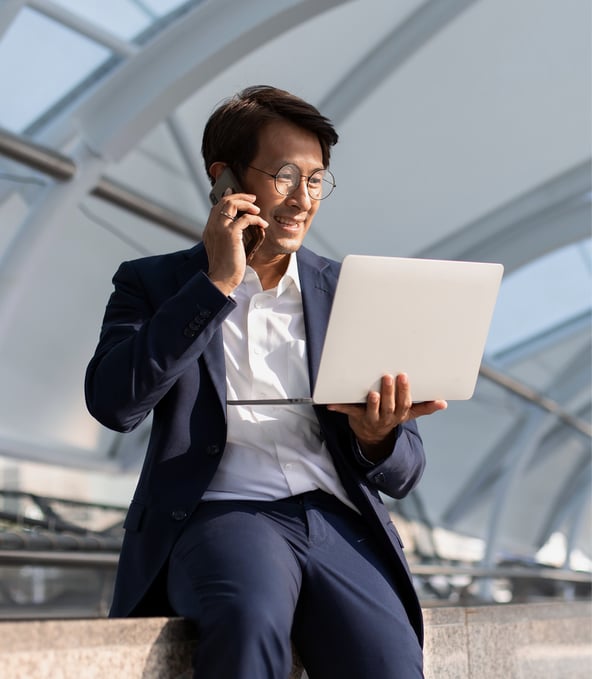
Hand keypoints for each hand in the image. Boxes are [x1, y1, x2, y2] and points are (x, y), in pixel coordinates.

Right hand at [202, 192, 267, 295]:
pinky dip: (256, 219)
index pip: (217, 207)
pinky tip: (262, 224)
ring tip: (257, 210)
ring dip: (247, 203)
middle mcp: (212, 226)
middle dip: (240, 197)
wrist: (222, 279)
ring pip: (232, 204)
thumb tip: (238, 229)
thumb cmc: (225, 268)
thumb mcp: (223, 249)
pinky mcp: (231, 233)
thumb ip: (226, 237)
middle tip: (252, 199)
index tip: (239, 196)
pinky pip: (246, 218)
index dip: (228, 198)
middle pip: (224, 201)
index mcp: (209, 229)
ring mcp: (220, 228)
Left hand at [327, 373, 446, 462]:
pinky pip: (348, 411)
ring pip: (372, 411)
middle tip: (389, 377)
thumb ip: (424, 407)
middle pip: (389, 407)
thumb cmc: (391, 416)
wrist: (372, 435)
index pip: (404, 404)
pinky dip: (340, 407)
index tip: (404, 377)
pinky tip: (331, 403)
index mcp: (399, 415)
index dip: (405, 392)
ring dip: (373, 403)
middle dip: (390, 393)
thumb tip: (444, 403)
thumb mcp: (408, 413)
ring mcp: (371, 418)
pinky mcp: (356, 416)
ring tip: (373, 393)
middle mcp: (386, 418)